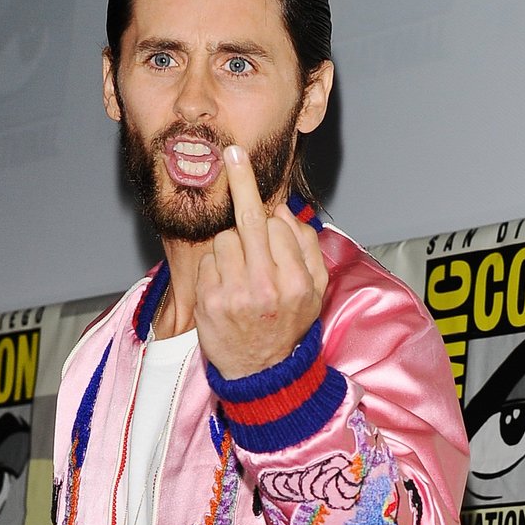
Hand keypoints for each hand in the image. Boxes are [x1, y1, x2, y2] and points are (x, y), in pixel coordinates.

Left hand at [194, 145, 327, 378]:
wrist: (261, 372)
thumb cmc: (289, 325)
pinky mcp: (208, 302)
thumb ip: (307, 248)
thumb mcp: (315, 291)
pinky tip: (225, 286)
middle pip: (249, 220)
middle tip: (232, 152)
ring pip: (225, 239)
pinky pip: (208, 261)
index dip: (268, 215)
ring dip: (231, 247)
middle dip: (242, 181)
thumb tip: (284, 211)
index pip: (277, 225)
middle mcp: (265, 287)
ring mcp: (234, 294)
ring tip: (241, 273)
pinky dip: (215, 266)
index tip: (252, 175)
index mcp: (295, 281)